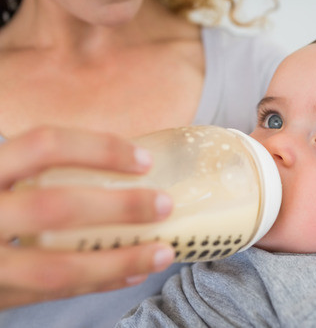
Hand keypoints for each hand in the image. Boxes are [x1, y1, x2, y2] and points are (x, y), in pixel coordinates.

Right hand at [0, 127, 174, 308]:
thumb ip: (27, 166)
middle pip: (56, 207)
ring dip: (120, 259)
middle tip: (165, 204)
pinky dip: (98, 283)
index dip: (99, 149)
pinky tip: (132, 272)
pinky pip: (54, 293)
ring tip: (164, 252)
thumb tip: (111, 160)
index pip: (44, 145)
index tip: (143, 159)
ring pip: (58, 267)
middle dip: (120, 207)